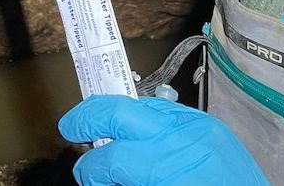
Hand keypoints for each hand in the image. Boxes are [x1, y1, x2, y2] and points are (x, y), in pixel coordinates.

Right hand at [59, 95, 267, 185]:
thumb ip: (131, 180)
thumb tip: (103, 173)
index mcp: (171, 167)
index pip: (113, 158)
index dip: (90, 170)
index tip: (82, 176)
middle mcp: (186, 138)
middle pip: (122, 111)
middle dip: (90, 117)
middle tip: (71, 128)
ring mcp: (202, 129)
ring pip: (145, 105)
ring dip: (119, 115)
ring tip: (101, 129)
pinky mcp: (213, 129)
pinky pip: (169, 114)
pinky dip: (146, 121)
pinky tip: (137, 136)